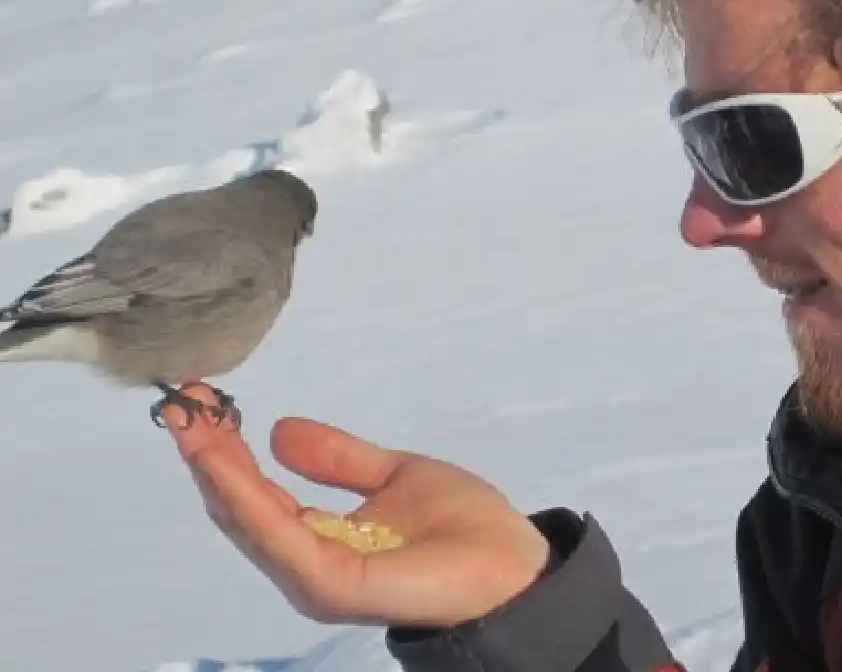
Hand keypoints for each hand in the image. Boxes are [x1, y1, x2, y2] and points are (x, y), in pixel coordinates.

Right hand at [163, 384, 551, 628]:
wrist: (512, 565)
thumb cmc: (463, 527)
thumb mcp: (393, 476)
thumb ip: (338, 459)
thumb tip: (280, 431)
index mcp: (319, 542)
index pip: (258, 496)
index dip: (227, 451)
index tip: (205, 401)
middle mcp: (306, 564)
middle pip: (241, 508)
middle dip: (209, 454)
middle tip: (185, 401)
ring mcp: (314, 577)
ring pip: (249, 520)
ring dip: (216, 469)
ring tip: (192, 420)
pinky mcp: (330, 583)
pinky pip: (278, 536)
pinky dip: (245, 495)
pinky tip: (223, 458)